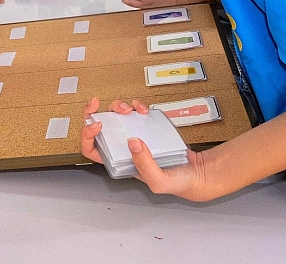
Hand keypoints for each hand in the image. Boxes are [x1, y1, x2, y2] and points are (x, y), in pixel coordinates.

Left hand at [81, 97, 209, 200]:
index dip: (87, 135)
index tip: (98, 125)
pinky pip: (135, 111)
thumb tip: (132, 142)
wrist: (197, 172)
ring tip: (128, 110)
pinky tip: (143, 110)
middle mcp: (122, 147)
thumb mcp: (159, 181)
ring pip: (115, 115)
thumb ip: (145, 165)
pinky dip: (137, 106)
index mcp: (118, 162)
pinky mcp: (146, 125)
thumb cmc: (176, 182)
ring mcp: (133, 134)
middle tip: (96, 103)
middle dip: (94, 112)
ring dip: (118, 107)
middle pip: (98, 127)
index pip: (91, 149)